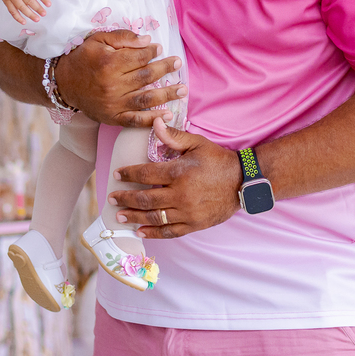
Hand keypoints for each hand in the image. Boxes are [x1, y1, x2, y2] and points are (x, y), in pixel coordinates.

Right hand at [55, 30, 186, 126]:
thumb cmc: (82, 58)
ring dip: (167, 94)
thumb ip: (123, 38)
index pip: (139, 57)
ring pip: (146, 99)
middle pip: (146, 77)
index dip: (152, 52)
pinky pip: (135, 120)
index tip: (159, 49)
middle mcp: (112, 85)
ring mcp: (113, 104)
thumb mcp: (98, 40)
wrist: (63, 83)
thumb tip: (147, 40)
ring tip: (182, 90)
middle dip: (165, 69)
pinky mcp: (112, 117)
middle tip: (178, 63)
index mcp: (109, 64)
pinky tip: (167, 114)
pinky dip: (152, 119)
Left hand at [107, 118, 241, 239]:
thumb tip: (155, 122)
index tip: (117, 175)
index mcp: (179, 172)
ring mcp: (187, 212)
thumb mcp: (197, 144)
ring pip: (154, 217)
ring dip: (134, 217)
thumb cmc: (218, 160)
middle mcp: (180, 194)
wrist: (243, 182)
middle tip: (112, 198)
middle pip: (145, 198)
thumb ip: (173, 136)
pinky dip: (153, 233)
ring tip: (120, 216)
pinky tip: (140, 230)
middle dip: (125, 198)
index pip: (145, 174)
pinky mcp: (194, 224)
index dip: (129, 174)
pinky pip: (169, 231)